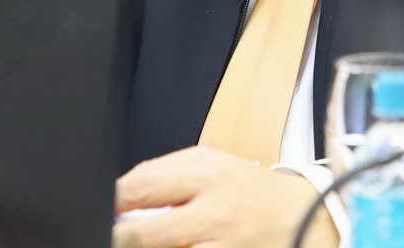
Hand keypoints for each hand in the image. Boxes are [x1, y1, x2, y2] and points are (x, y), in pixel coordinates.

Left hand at [113, 146, 338, 247]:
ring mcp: (221, 245)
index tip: (96, 208)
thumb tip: (121, 193)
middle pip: (140, 233)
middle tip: (108, 236)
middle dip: (117, 237)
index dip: (109, 201)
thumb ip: (167, 174)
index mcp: (206, 172)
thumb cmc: (251, 190)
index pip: (139, 185)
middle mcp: (212, 210)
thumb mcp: (214, 164)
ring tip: (139, 243)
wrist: (307, 216)